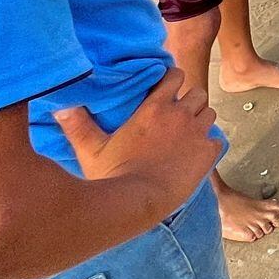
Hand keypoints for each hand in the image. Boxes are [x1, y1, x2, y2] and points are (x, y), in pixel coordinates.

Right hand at [53, 66, 217, 208]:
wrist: (140, 203)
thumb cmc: (114, 176)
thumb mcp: (92, 149)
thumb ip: (78, 126)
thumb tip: (61, 107)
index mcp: (155, 107)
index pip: (175, 75)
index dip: (173, 79)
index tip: (167, 88)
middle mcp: (179, 115)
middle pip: (198, 93)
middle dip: (190, 100)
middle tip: (178, 114)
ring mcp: (197, 133)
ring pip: (209, 113)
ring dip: (200, 119)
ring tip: (188, 133)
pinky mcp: (208, 153)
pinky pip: (216, 140)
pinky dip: (209, 144)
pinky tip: (195, 154)